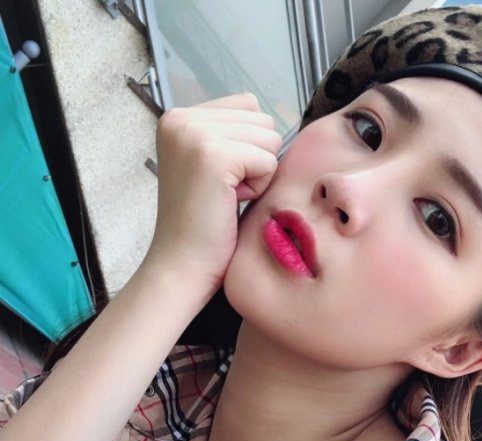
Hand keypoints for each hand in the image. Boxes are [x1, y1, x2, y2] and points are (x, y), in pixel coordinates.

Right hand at [145, 93, 281, 295]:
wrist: (183, 264)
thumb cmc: (204, 223)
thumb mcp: (212, 166)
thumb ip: (231, 135)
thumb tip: (271, 122)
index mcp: (178, 117)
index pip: (248, 104)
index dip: (249, 146)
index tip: (221, 178)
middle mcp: (180, 118)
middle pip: (262, 120)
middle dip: (255, 160)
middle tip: (223, 191)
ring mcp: (194, 134)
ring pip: (269, 138)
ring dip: (258, 173)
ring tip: (226, 196)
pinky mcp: (213, 156)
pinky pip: (268, 161)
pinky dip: (258, 187)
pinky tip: (230, 202)